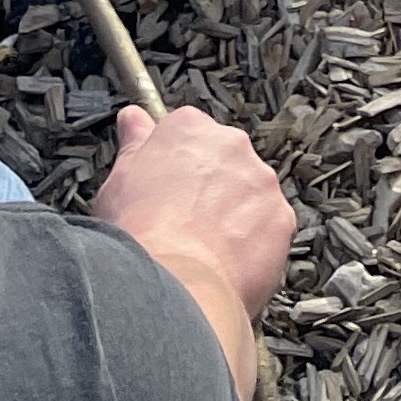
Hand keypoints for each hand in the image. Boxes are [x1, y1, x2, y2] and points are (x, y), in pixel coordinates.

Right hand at [93, 102, 296, 378]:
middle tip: (185, 225)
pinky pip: (270, 229)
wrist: (174, 283)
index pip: (188, 133)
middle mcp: (231, 145)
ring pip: (250, 196)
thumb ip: (133, 144)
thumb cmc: (139, 234)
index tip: (169, 189)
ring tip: (205, 252)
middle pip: (224, 162)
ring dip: (234, 217)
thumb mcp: (118, 183)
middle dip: (210, 190)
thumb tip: (133, 117)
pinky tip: (227, 267)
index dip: (176, 167)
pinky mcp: (282, 218)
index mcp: (189, 128)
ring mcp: (261, 181)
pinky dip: (253, 246)